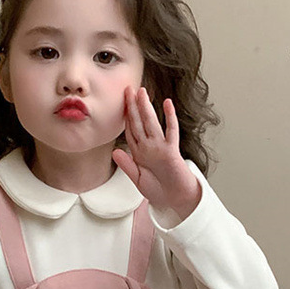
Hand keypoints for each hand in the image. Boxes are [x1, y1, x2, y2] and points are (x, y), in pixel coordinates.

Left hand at [112, 86, 200, 218]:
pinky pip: (171, 131)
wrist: (175, 199)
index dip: (125, 117)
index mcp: (139, 153)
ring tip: (142, 91)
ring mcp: (161, 147)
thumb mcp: (138, 179)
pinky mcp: (172, 151)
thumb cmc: (158, 190)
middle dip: (132, 106)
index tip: (121, 103)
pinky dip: (170, 117)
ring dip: (146, 107)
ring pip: (151, 123)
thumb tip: (114, 152)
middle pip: (139, 122)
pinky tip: (167, 104)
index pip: (130, 131)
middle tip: (128, 89)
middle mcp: (149, 147)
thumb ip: (127, 166)